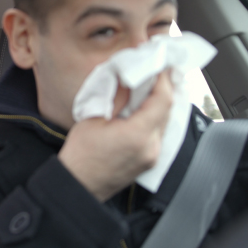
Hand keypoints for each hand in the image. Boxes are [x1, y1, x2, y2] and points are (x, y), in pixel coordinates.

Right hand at [57, 71, 172, 201]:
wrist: (78, 185)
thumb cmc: (80, 154)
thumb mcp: (94, 118)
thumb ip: (117, 97)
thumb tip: (129, 77)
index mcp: (138, 134)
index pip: (162, 99)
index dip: (162, 78)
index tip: (159, 62)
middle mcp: (151, 146)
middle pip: (168, 109)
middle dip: (164, 86)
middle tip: (157, 67)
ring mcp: (152, 155)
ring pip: (166, 120)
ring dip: (161, 100)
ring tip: (152, 82)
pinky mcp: (149, 159)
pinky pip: (159, 131)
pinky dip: (156, 115)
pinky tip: (146, 105)